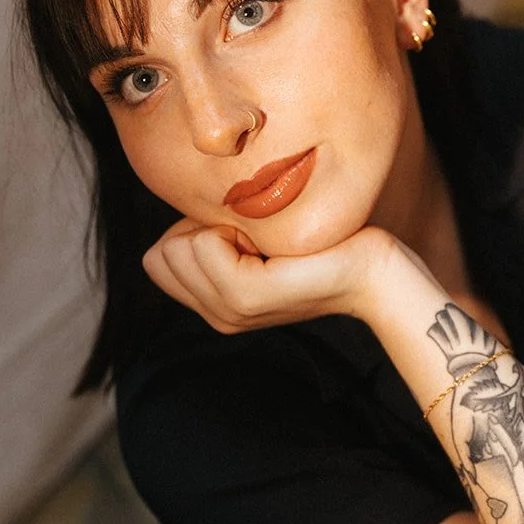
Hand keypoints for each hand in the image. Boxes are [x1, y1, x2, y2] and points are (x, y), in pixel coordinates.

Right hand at [142, 219, 401, 332]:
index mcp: (215, 305)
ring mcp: (231, 311)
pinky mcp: (248, 297)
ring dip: (218, 227)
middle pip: (160, 254)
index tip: (242, 235)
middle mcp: (218, 316)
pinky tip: (270, 245)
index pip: (154, 261)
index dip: (191, 232)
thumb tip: (182, 206)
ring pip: (178, 246)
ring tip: (265, 243)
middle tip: (257, 239)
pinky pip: (203, 243)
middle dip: (202, 229)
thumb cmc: (317, 244)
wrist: (369, 268)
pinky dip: (231, 228)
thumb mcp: (253, 241)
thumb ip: (213, 236)